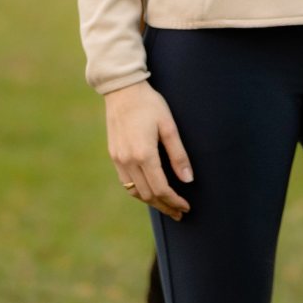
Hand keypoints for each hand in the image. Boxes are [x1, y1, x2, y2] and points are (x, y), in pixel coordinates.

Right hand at [104, 80, 192, 220]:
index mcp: (144, 154)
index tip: (186, 207)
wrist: (122, 90)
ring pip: (135, 192)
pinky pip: (126, 182)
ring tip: (167, 205)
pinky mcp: (114, 156)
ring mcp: (118, 160)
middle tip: (180, 212)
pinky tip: (150, 190)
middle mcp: (128, 161)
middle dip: (165, 206)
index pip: (161, 188)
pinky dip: (139, 191)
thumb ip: (178, 154)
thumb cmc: (150, 104)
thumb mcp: (169, 125)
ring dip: (152, 201)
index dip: (174, 201)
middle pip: (148, 195)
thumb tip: (188, 179)